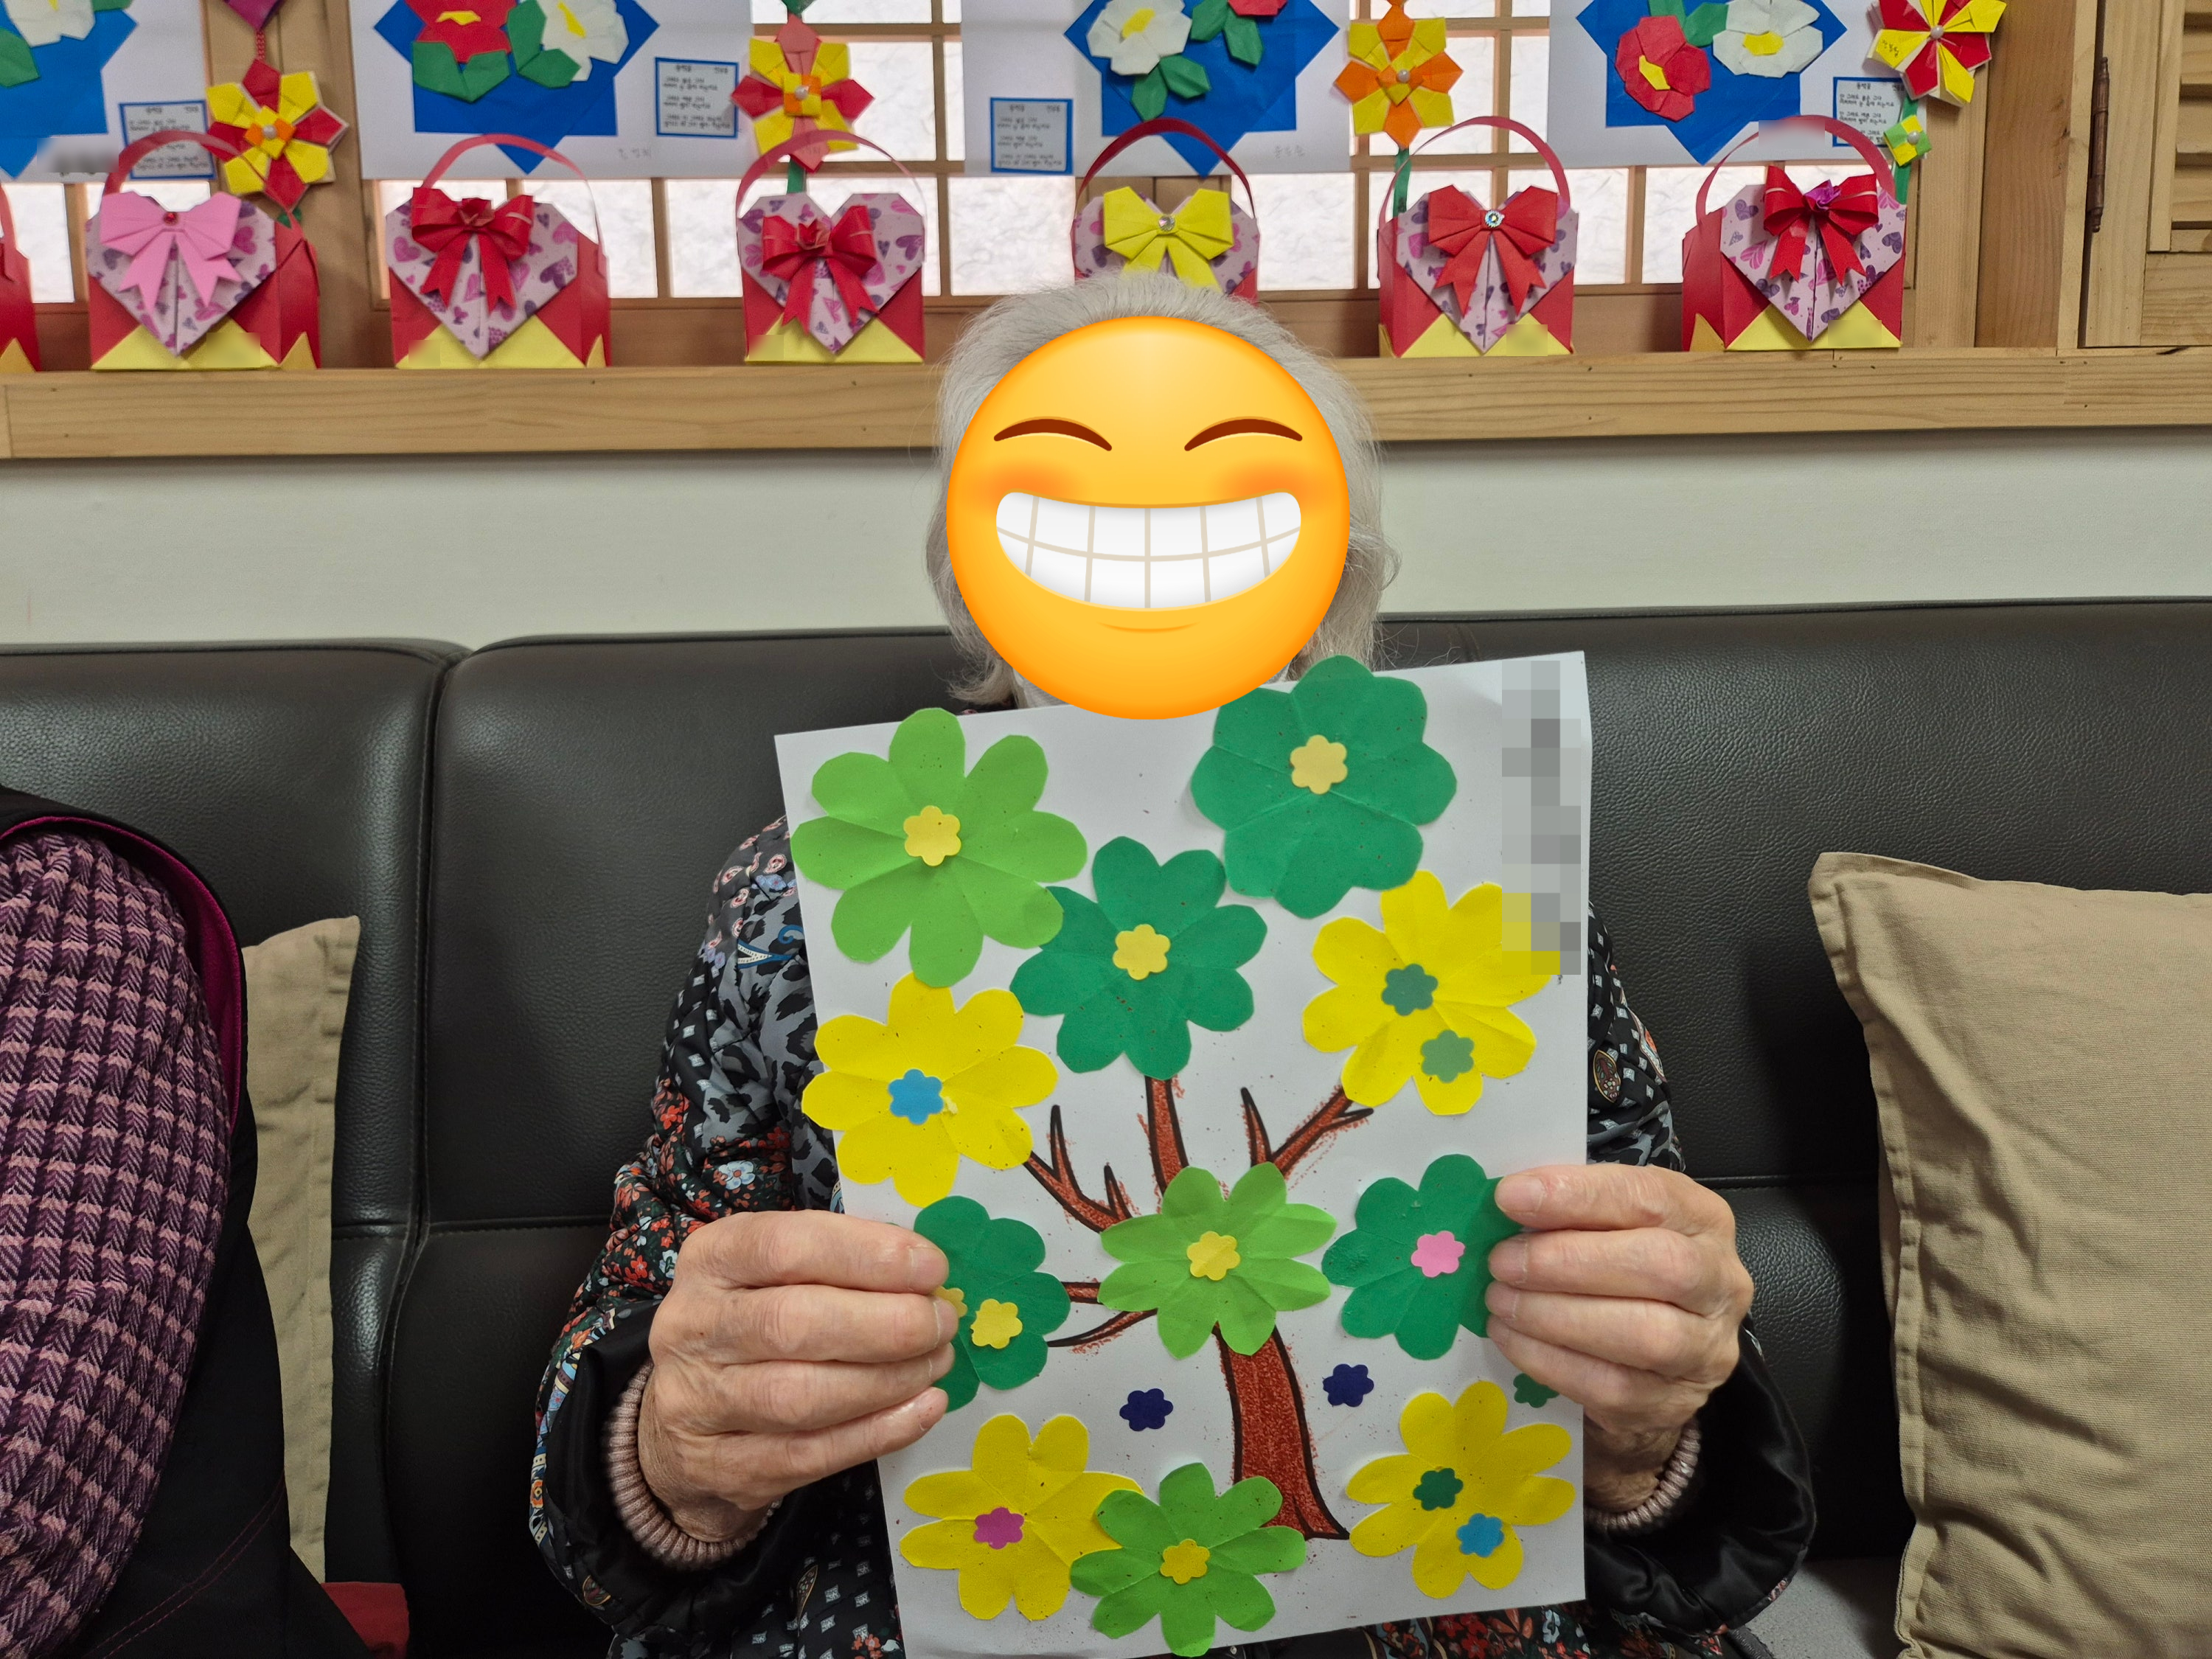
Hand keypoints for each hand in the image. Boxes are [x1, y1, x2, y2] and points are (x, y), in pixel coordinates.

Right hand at [639, 1211, 954, 1540]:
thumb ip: (838, 1262)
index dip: (867, 1255)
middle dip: (888, 1324)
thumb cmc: (752, 1322)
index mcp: (710, 1259)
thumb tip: (924, 1270)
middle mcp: (693, 1327)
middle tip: (941, 1323)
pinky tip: (923, 1408)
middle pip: (793, 1325)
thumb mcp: (774, 1272)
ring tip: (935, 1362)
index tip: (931, 1267)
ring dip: (889, 1380)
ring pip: (803, 1397)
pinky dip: (879, 1432)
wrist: (685, 1421)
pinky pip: (813, 1454)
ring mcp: (701, 1404)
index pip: (784, 1246)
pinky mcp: (726, 1467)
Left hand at [1484, 1163, 1752, 1511]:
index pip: (1651, 1197)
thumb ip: (1571, 1208)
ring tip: (1500, 1300)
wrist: (1648, 1356)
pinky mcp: (1674, 1403)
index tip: (1511, 1198)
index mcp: (1703, 1219)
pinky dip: (1550, 1361)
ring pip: (1643, 1335)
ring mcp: (1705, 1350)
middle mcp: (1720, 1283)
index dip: (1579, 1196)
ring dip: (1555, 1316)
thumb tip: (1508, 1201)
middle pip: (1661, 1267)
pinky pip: (1613, 1388)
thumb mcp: (1606, 1223)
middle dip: (1568, 1262)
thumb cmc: (1618, 1268)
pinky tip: (1510, 1338)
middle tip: (1502, 1261)